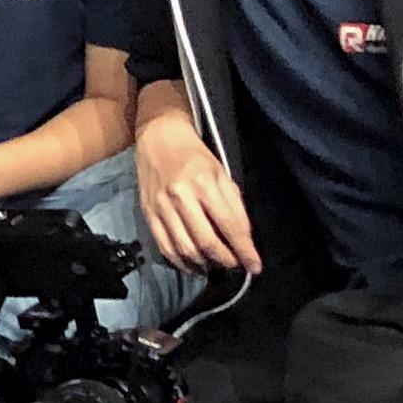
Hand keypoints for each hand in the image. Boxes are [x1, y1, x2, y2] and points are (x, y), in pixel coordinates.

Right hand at [134, 108, 261, 274]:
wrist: (159, 136)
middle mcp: (181, 197)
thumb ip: (234, 205)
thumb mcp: (222, 173)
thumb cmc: (195, 155)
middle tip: (235, 264)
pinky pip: (164, 246)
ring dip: (204, 265)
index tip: (254, 266)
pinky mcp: (148, 213)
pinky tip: (192, 265)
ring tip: (215, 266)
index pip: (230, 226)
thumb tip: (243, 239)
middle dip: (226, 260)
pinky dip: (180, 262)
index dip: (245, 251)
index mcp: (204, 184)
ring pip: (185, 249)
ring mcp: (161, 206)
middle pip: (207, 242)